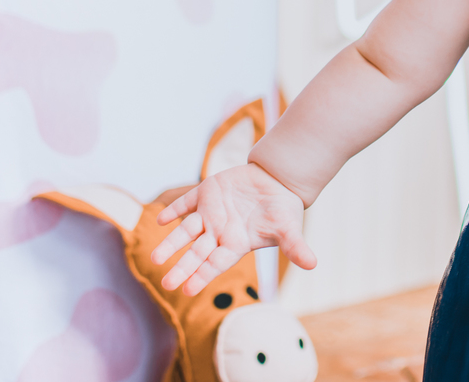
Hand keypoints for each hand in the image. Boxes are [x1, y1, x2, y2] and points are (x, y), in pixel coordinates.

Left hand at [150, 163, 316, 295]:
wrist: (278, 179)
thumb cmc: (284, 209)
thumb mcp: (289, 229)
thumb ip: (295, 247)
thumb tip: (313, 264)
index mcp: (236, 243)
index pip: (216, 264)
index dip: (202, 276)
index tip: (187, 289)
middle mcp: (219, 232)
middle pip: (196, 253)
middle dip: (181, 267)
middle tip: (165, 283)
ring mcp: (211, 212)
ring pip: (186, 231)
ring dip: (171, 243)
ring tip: (155, 258)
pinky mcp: (207, 192)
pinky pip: (186, 203)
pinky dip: (174, 209)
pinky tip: (161, 218)